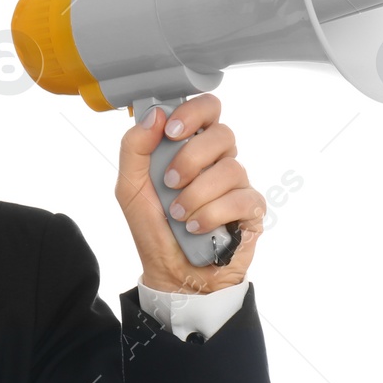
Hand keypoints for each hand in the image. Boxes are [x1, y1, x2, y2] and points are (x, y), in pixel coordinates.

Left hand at [113, 93, 263, 294]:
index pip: (207, 109)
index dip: (193, 112)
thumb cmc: (154, 228)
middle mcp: (218, 161)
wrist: (170, 272)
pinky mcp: (251, 210)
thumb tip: (155, 113)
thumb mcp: (130, 187)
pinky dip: (212, 215)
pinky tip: (196, 228)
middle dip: (191, 158)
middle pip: (223, 134)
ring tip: (179, 215)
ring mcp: (237, 184)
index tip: (171, 130)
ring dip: (196, 195)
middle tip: (170, 182)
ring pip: (231, 168)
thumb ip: (135, 148)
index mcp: (191, 148)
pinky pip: (241, 199)